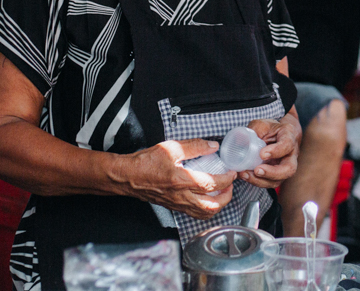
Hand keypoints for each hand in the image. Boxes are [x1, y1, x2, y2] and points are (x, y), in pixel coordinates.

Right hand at [114, 139, 235, 219]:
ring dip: (218, 205)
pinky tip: (208, 199)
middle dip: (227, 197)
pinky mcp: (173, 206)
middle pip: (212, 206)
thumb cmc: (145, 163)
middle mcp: (181, 196)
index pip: (212, 184)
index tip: (232, 172)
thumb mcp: (171, 148)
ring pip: (203, 214)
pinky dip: (206, 209)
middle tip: (231, 185)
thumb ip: (195, 146)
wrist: (127, 176)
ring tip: (222, 193)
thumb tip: (212, 146)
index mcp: (182, 181)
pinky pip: (194, 214)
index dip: (226, 179)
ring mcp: (177, 204)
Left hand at [241, 111, 301, 188]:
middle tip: (257, 170)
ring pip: (280, 179)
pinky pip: (270, 182)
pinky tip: (245, 176)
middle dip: (272, 173)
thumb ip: (252, 131)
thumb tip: (239, 140)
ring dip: (261, 181)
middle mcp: (291, 153)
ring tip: (245, 174)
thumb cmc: (269, 129)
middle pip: (289, 168)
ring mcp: (285, 165)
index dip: (277, 150)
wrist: (276, 135)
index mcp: (288, 135)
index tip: (262, 154)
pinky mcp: (277, 174)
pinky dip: (257, 182)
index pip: (287, 144)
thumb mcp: (261, 125)